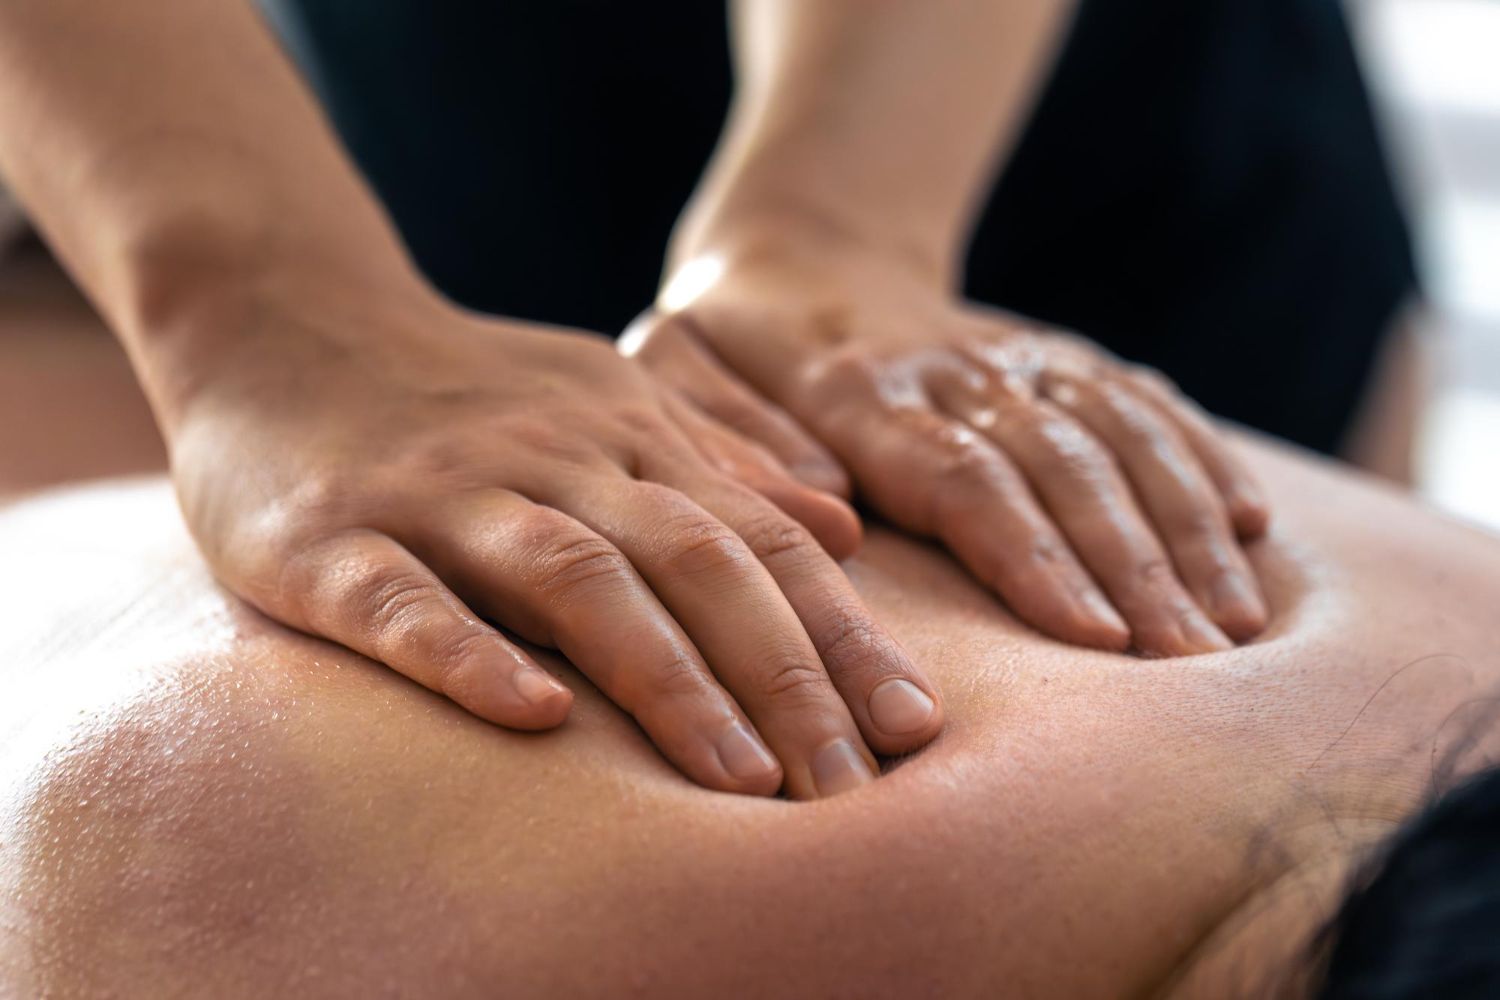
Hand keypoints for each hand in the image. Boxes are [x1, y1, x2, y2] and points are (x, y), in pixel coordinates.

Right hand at [165, 281, 942, 798]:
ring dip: (667, 677)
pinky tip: (535, 718)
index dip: (843, 631)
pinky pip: (403, 600)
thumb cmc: (461, 383)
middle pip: (694, 560)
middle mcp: (552, 457)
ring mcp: (441, 494)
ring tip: (742, 780)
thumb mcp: (607, 397)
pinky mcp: (329, 538)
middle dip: (786, 673)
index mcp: (625, 432)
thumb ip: (720, 457)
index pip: (758, 538)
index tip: (914, 725)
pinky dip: (469, 656)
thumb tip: (841, 530)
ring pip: (574, 578)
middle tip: (856, 782)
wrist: (282, 311)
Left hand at [625, 241, 1269, 656]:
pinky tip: (1253, 523)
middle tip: (1197, 665)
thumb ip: (730, 439)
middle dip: (1138, 566)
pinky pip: (1142, 398)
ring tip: (1239, 623)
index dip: (1036, 556)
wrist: (801, 249)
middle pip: (1062, 466)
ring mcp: (1015, 356)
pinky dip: (1201, 457)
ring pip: (1119, 434)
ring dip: (1187, 526)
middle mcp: (955, 369)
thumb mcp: (680, 370)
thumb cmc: (729, 340)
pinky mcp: (1055, 354)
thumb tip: (827, 515)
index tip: (1097, 640)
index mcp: (859, 388)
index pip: (965, 475)